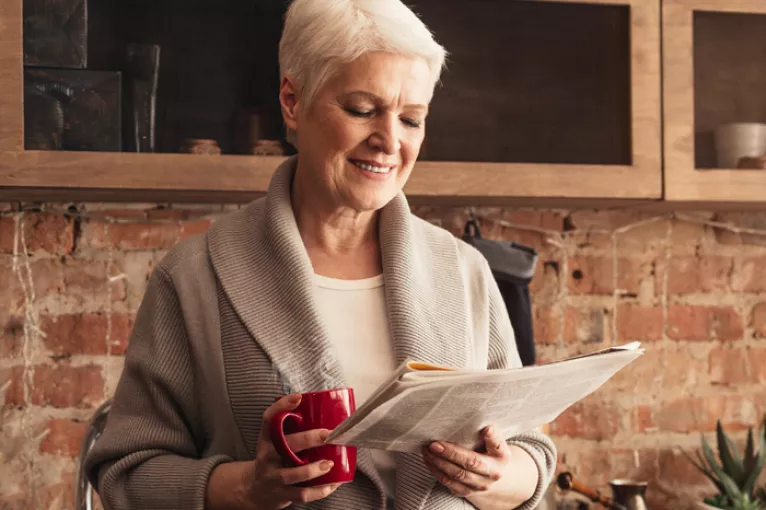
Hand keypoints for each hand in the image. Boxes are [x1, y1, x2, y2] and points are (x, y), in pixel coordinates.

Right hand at [242, 394, 341, 508]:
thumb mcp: (274, 442)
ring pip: (292, 475)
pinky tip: (332, 484)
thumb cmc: (273, 459)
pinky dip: (319, 491)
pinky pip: (302, 494)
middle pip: (285, 445)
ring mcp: (273, 477)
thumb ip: (291, 429)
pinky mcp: (281, 495)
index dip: (281, 406)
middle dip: (308, 439)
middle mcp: (267, 457)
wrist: (254, 489)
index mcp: (266, 440)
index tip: (298, 397)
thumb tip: (323, 410)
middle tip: (328, 434)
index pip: (268, 419)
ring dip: (312, 470)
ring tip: (330, 463)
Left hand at [421, 426, 509, 498]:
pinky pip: (449, 483)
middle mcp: (491, 475)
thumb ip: (492, 437)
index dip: (491, 439)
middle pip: (469, 463)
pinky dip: (436, 471)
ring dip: (439, 462)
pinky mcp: (465, 492)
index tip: (485, 429)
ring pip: (456, 475)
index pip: (497, 446)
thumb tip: (488, 428)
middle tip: (434, 444)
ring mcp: (478, 486)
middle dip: (450, 453)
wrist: (492, 477)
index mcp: (501, 459)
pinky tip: (428, 460)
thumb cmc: (491, 454)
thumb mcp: (497, 444)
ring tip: (427, 450)